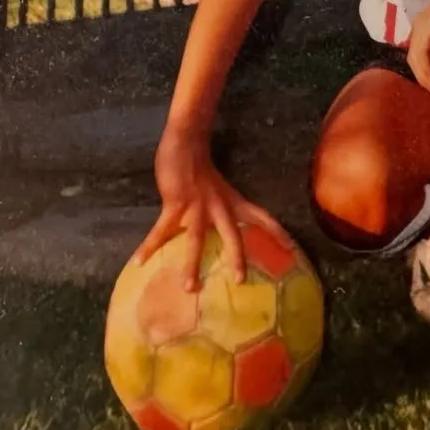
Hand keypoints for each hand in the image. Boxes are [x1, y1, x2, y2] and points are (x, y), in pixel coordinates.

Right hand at [132, 126, 290, 291]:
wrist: (186, 141)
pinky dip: (149, 246)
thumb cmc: (199, 165)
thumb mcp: (216, 188)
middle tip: (240, 281)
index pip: (260, 216)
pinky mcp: (175, 204)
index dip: (275, 230)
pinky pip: (160, 230)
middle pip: (233, 234)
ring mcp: (197, 206)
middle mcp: (218, 205)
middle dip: (237, 258)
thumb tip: (212, 226)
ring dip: (192, 265)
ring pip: (197, 240)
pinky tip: (138, 261)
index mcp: (231, 200)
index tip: (291, 246)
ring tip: (189, 288)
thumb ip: (217, 206)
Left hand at [407, 0, 429, 94]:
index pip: (417, 54)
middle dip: (423, 77)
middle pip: (413, 58)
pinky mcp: (426, 29)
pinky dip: (427, 68)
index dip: (424, 71)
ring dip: (424, 76)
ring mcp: (420, 28)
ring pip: (415, 58)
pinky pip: (422, 53)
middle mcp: (417, 29)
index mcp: (422, 29)